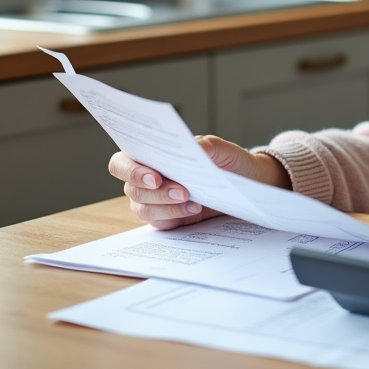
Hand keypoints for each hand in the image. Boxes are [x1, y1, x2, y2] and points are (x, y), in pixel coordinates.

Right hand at [108, 135, 291, 229]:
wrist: (245, 183)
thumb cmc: (228, 161)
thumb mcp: (223, 149)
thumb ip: (208, 146)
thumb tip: (195, 148)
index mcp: (151, 154)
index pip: (123, 162)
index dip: (131, 170)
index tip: (155, 176)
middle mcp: (146, 177)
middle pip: (131, 188)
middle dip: (155, 192)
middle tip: (182, 191)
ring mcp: (153, 200)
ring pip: (143, 208)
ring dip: (166, 206)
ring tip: (193, 202)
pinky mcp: (166, 217)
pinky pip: (159, 222)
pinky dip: (174, 217)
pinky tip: (194, 210)